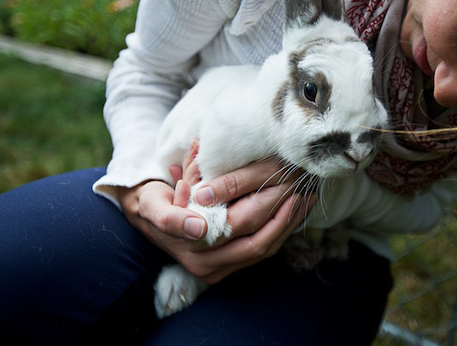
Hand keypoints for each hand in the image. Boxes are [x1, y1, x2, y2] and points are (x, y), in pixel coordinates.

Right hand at [118, 156, 313, 283]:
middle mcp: (204, 263)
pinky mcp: (227, 269)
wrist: (150, 220)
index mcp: (189, 246)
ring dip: (288, 224)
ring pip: (263, 249)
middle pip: (255, 239)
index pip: (236, 226)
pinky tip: (295, 212)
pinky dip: (280, 232)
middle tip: (301, 186)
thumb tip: (198, 217)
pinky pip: (261, 252)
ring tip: (306, 198)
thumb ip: (171, 214)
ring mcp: (217, 270)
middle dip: (284, 212)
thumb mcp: (154, 204)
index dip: (267, 210)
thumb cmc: (155, 203)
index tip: (290, 194)